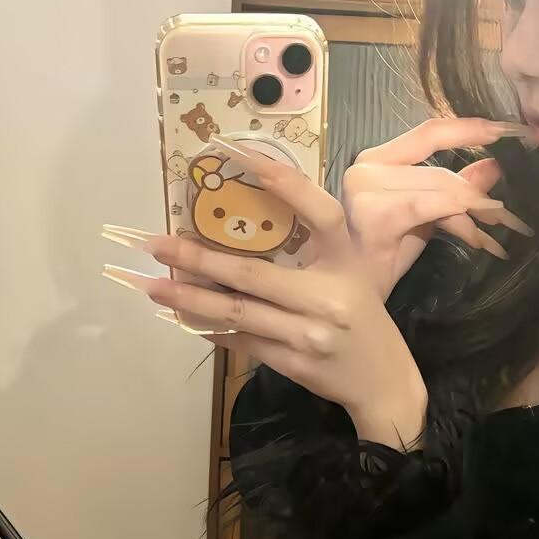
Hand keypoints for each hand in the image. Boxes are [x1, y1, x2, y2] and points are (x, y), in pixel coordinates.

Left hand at [103, 139, 429, 448]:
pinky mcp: (294, 363)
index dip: (284, 182)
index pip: (319, 214)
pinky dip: (210, 328)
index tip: (241, 156)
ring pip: (237, 312)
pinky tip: (182, 316)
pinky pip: (242, 341)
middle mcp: (328, 297)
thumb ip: (314, 252)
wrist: (384, 383)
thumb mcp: (353, 275)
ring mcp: (309, 334)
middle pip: (252, 274)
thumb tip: (246, 227)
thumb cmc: (364, 320)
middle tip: (156, 243)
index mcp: (347, 263)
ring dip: (190, 299)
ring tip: (154, 285)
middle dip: (198, 258)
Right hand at [342, 117, 533, 302]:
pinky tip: (479, 239)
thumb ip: (453, 191)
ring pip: (439, 189)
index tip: (508, 131)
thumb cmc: (382, 256)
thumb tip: (493, 166)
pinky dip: (458, 220)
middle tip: (510, 217)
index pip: (430, 132)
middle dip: (477, 194)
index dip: (471, 128)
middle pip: (440, 170)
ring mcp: (365, 188)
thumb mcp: (425, 217)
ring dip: (474, 212)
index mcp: (377, 159)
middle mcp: (366, 166)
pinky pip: (428, 208)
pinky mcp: (373, 214)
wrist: (349, 294)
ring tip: (498, 233)